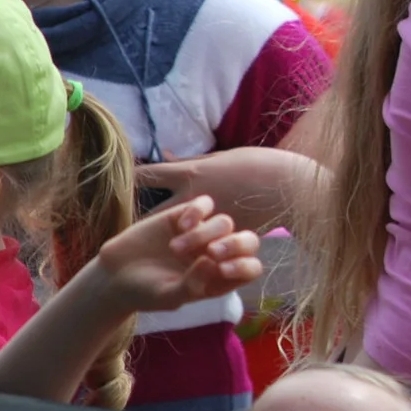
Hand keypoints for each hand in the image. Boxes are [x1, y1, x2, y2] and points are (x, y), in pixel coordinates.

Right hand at [94, 196, 262, 313]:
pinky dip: (197, 211)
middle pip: (248, 241)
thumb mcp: (169, 297)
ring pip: (225, 222)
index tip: (221, 269)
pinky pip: (205, 203)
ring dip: (204, 233)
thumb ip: (193, 284)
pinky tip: (178, 226)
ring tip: (176, 248)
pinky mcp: (185, 215)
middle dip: (235, 244)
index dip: (244, 266)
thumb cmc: (145, 293)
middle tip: (212, 252)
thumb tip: (213, 263)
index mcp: (221, 277)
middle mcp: (217, 254)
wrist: (114, 276)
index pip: (250, 268)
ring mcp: (203, 233)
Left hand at [136, 146, 320, 231]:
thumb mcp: (225, 158)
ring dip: (164, 239)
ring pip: (175, 234)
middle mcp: (193, 200)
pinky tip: (191, 252)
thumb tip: (167, 158)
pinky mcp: (220, 238)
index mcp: (193, 174)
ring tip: (153, 246)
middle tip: (124, 227)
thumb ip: (196, 163)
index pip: (151, 174)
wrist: (290, 189)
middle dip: (139, 220)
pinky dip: (194, 246)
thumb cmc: (261, 165)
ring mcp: (204, 222)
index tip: (119, 179)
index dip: (134, 176)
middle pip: (153, 211)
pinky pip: (201, 244)